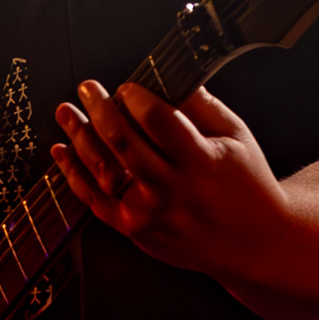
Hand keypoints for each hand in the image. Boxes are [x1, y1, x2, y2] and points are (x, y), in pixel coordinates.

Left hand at [51, 80, 288, 279]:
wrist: (256, 244)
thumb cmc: (248, 184)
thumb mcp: (237, 137)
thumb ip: (203, 106)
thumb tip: (170, 76)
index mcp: (201, 161)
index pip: (158, 121)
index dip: (137, 98)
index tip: (128, 86)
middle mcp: (172, 189)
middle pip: (123, 143)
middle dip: (100, 109)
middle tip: (87, 88)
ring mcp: (151, 214)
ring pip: (103, 171)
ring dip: (79, 137)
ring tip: (66, 112)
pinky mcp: (137, 231)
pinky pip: (96, 202)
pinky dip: (73, 175)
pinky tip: (62, 152)